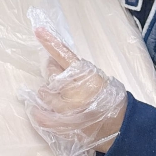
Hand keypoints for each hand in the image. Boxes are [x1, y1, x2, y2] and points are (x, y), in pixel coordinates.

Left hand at [20, 8, 126, 155]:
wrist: (118, 124)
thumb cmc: (107, 98)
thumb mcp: (96, 77)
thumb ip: (76, 70)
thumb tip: (53, 60)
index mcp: (84, 74)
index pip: (64, 54)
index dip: (50, 42)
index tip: (38, 31)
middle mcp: (73, 89)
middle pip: (51, 74)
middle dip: (53, 76)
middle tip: (61, 83)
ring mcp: (67, 108)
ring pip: (45, 94)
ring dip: (47, 94)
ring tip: (57, 98)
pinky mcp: (63, 124)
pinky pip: (43, 117)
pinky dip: (39, 114)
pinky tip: (37, 111)